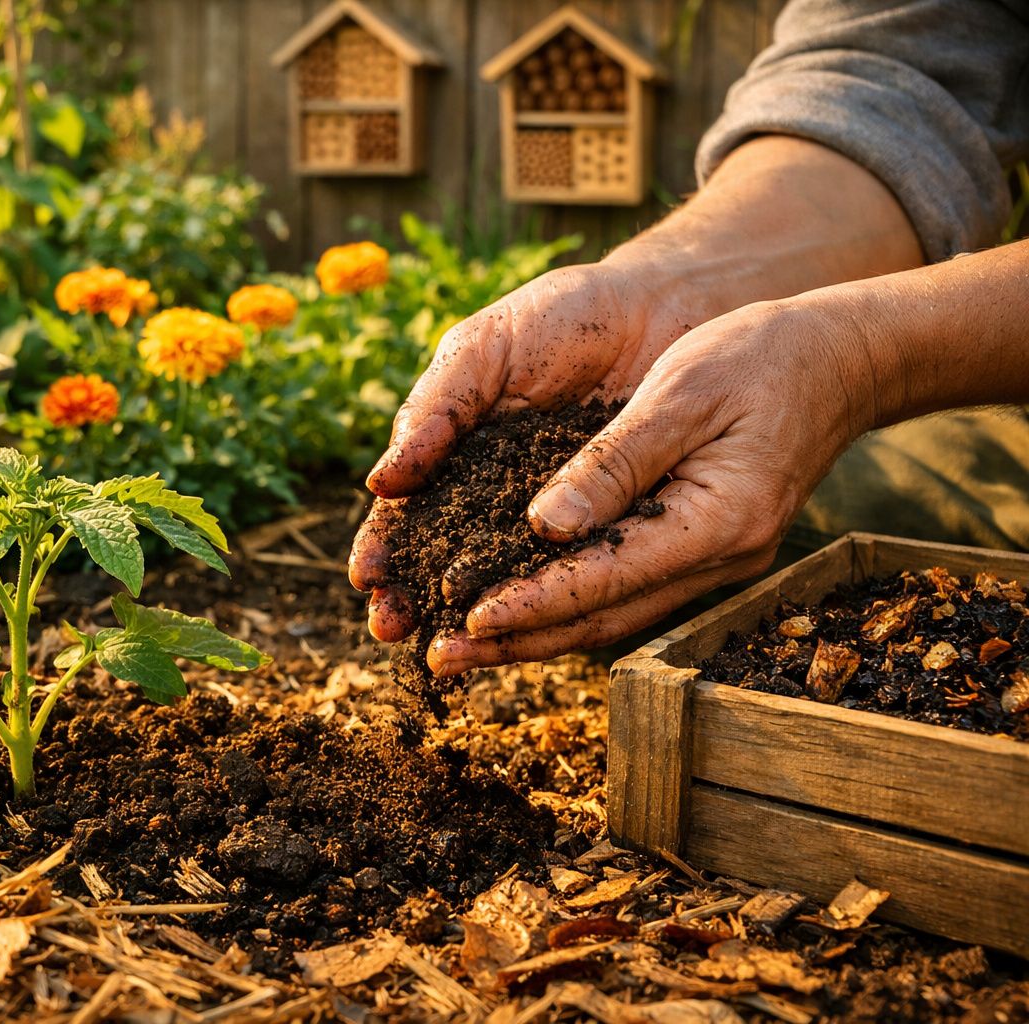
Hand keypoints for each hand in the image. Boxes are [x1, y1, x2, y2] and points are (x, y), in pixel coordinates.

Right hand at [349, 262, 696, 641]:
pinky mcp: (615, 528)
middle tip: (389, 628)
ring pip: (506, 578)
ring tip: (443, 648)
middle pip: (446, 560)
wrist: (661, 304)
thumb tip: (382, 484)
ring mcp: (557, 517)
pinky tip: (529, 630)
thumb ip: (437, 409)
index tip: (366, 578)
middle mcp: (500, 497)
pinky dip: (552, 603)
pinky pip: (580, 571)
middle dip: (414, 598)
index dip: (385, 546)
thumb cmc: (561, 317)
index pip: (409, 513)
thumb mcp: (484, 350)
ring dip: (472, 617)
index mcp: (457, 455)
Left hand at [428, 294, 879, 673]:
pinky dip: (569, 605)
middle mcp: (718, 561)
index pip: (606, 579)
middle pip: (602, 619)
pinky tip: (519, 608)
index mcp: (717, 523)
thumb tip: (545, 524)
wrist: (840, 360)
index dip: (534, 601)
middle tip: (443, 659)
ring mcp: (715, 564)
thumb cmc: (760, 358)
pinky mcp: (702, 552)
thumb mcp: (682, 392)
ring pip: (611, 617)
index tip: (469, 618)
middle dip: (519, 640)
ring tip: (464, 648)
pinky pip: (625, 593)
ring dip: (537, 634)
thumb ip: (614, 462)